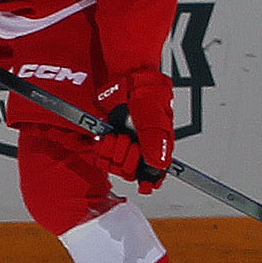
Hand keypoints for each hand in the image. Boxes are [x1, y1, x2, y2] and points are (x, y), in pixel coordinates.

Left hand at [93, 65, 175, 188]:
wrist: (128, 77)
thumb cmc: (148, 93)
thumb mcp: (155, 116)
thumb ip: (156, 140)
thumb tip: (159, 164)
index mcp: (159, 147)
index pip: (156, 174)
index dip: (149, 181)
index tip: (145, 185)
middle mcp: (142, 149)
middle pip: (131, 173)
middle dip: (127, 159)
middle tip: (130, 142)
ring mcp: (125, 145)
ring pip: (115, 167)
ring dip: (114, 151)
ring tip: (119, 136)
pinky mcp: (109, 140)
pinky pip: (101, 158)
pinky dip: (102, 148)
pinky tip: (108, 137)